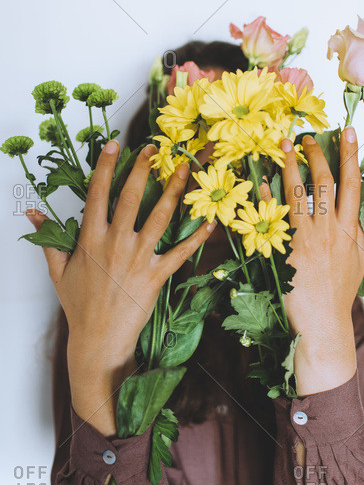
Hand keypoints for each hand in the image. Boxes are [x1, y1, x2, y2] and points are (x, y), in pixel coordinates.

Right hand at [26, 140, 216, 433]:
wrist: (99, 339)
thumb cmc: (79, 305)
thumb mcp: (58, 271)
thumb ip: (49, 239)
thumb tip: (33, 215)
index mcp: (91, 239)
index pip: (97, 194)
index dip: (105, 166)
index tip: (113, 144)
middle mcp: (116, 243)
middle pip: (131, 197)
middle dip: (142, 168)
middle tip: (153, 148)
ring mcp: (139, 258)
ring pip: (160, 217)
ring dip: (174, 191)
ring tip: (184, 170)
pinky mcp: (157, 275)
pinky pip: (180, 253)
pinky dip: (197, 239)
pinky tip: (210, 223)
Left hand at [260, 127, 363, 395]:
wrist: (323, 323)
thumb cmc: (338, 294)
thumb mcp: (357, 262)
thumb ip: (354, 235)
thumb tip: (351, 215)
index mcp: (349, 230)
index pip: (352, 185)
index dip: (351, 156)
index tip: (349, 132)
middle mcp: (330, 229)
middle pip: (325, 181)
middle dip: (317, 153)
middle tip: (307, 135)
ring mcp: (307, 238)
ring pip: (299, 192)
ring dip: (291, 164)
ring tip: (284, 144)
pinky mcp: (286, 249)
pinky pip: (275, 214)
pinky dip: (268, 195)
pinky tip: (260, 179)